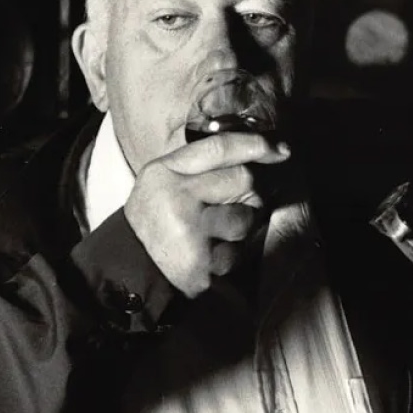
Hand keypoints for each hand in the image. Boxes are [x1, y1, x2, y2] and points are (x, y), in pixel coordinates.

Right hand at [124, 132, 289, 296]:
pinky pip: (235, 251)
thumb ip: (203, 169)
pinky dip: (228, 258)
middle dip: (247, 196)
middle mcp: (174, 192)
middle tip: (227, 211)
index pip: (219, 147)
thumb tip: (259, 156)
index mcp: (164, 170)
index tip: (280, 149)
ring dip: (237, 230)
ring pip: (245, 217)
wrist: (132, 268)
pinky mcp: (196, 256)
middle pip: (241, 179)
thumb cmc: (157, 223)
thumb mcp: (167, 184)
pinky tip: (206, 259)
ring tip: (210, 238)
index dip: (254, 145)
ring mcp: (185, 224)